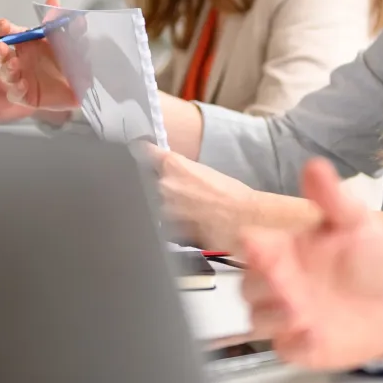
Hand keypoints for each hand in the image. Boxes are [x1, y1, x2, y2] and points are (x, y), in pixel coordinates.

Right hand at [0, 0, 80, 110]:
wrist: (83, 85)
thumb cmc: (71, 60)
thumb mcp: (71, 40)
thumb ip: (62, 21)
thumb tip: (53, 0)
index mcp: (27, 42)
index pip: (6, 32)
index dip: (0, 28)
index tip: (2, 26)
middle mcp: (19, 58)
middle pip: (0, 51)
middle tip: (2, 46)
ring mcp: (20, 76)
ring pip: (4, 72)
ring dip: (7, 67)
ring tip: (14, 63)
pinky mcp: (25, 95)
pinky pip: (15, 93)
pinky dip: (17, 88)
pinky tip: (23, 84)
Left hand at [147, 145, 265, 251]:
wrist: (245, 220)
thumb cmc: (233, 195)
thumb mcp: (205, 173)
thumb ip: (181, 171)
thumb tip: (168, 174)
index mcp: (173, 165)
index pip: (144, 152)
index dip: (141, 152)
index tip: (138, 151)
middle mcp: (163, 185)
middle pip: (148, 182)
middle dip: (158, 186)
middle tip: (181, 192)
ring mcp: (163, 210)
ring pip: (154, 206)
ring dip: (165, 207)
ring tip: (191, 211)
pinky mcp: (168, 231)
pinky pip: (163, 225)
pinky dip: (172, 225)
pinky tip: (191, 224)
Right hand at [239, 158, 382, 370]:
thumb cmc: (367, 258)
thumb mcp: (355, 222)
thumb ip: (332, 198)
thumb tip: (315, 165)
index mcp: (283, 249)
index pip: (251, 245)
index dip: (250, 246)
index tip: (259, 244)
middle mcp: (278, 283)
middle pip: (248, 286)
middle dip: (260, 284)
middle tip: (281, 280)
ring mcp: (286, 316)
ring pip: (259, 320)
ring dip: (273, 316)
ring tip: (298, 310)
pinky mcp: (300, 345)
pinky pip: (285, 349)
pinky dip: (294, 344)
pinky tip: (312, 335)